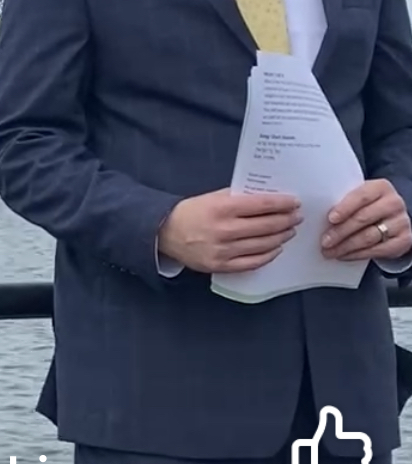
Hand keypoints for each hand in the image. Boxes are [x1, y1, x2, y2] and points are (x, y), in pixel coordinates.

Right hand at [157, 189, 301, 273]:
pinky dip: (268, 256)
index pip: (261, 205)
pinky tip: (275, 248)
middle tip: (297, 217)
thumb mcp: (212, 197)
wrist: (166, 233)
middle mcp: (224, 230)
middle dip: (286, 220)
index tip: (294, 202)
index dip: (281, 204)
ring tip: (289, 231)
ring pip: (263, 245)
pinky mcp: (222, 266)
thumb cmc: (191, 212)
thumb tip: (266, 199)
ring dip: (280, 237)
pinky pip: (252, 263)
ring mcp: (224, 250)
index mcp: (222, 208)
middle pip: (266, 226)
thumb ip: (237, 198)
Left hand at [322, 179, 411, 262]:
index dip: (345, 208)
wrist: (393, 220)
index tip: (330, 218)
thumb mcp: (360, 198)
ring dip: (346, 246)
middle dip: (341, 232)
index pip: (361, 196)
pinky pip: (377, 250)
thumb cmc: (370, 206)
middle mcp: (394, 203)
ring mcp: (401, 222)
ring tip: (331, 251)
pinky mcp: (403, 240)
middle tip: (325, 241)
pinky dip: (358, 254)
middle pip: (363, 218)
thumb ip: (346, 202)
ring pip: (369, 237)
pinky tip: (344, 255)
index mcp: (381, 187)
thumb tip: (319, 214)